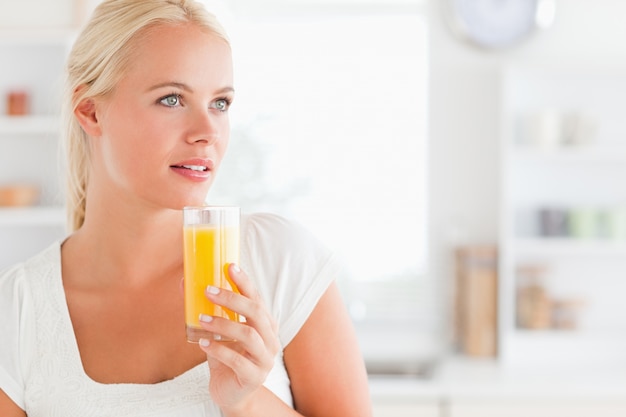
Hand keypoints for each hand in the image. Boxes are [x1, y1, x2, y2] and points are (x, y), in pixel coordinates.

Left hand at [197, 264, 280, 411]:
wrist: (232, 393)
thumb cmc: (228, 358)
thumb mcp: (220, 333)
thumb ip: (209, 312)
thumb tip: (185, 284)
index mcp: (266, 325)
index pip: (257, 298)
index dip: (245, 282)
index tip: (230, 267)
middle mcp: (270, 339)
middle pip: (256, 312)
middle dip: (232, 298)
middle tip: (208, 291)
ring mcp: (265, 359)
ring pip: (249, 334)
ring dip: (223, 324)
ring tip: (201, 319)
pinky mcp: (254, 377)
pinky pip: (238, 360)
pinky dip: (219, 350)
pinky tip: (203, 344)